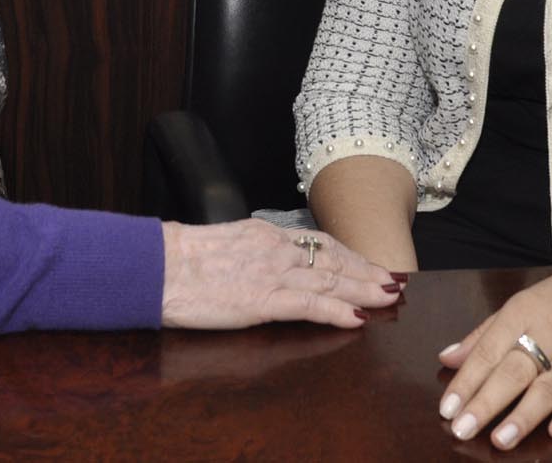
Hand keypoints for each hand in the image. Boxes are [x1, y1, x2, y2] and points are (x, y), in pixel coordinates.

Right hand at [160, 219, 400, 329]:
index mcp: (265, 234)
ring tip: (387, 297)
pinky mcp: (264, 300)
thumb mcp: (223, 242)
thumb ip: (249, 249)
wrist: (158, 266)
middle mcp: (275, 248)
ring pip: (330, 281)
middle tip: (393, 281)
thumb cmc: (180, 258)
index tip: (368, 264)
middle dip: (366, 271)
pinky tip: (356, 318)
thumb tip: (261, 260)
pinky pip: (310, 306)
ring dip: (362, 290)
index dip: (349, 255)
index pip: (319, 243)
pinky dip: (336, 312)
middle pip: (333, 260)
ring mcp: (272, 274)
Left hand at [435, 254, 551, 448]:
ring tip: (499, 440)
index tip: (446, 409)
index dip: (466, 382)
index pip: (488, 352)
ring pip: (548, 390)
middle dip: (485, 403)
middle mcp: (550, 336)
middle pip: (512, 372)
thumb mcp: (522, 303)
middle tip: (461, 429)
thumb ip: (484, 334)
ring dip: (522, 417)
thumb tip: (447, 359)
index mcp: (523, 314)